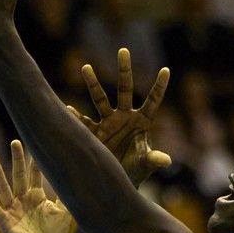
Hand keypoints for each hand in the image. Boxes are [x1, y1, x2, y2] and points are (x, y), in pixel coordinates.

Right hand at [0, 141, 74, 232]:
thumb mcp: (64, 215)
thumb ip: (68, 199)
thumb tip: (79, 182)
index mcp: (36, 196)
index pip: (35, 175)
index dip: (36, 161)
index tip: (37, 144)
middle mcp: (23, 200)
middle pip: (19, 175)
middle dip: (18, 160)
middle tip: (16, 142)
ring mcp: (12, 209)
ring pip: (5, 188)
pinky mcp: (5, 221)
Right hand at [69, 48, 171, 185]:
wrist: (115, 181)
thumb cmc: (134, 172)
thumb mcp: (145, 164)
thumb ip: (154, 160)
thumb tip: (166, 161)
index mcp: (142, 121)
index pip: (152, 100)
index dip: (159, 86)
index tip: (166, 70)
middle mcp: (124, 117)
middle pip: (125, 89)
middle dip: (125, 70)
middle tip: (124, 50)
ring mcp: (108, 123)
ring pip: (100, 98)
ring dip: (93, 83)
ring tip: (86, 67)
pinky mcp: (94, 132)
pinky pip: (83, 122)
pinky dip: (75, 116)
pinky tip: (67, 109)